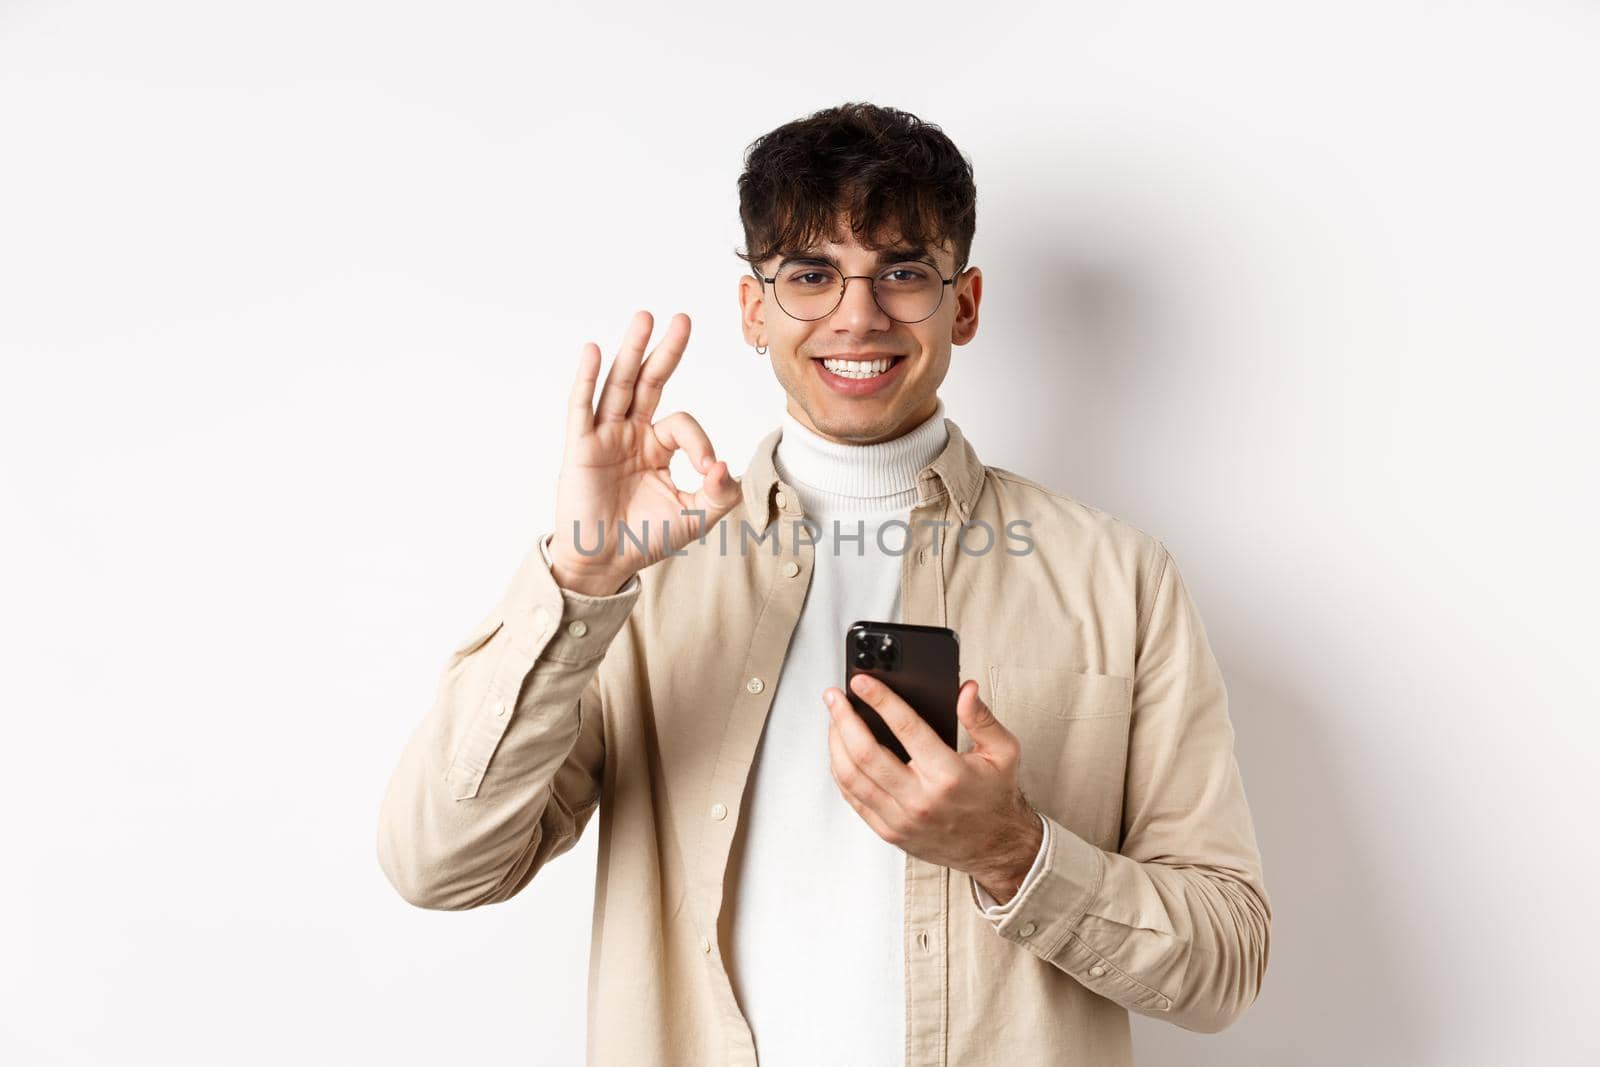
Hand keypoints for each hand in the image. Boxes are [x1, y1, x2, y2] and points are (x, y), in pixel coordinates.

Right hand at [550, 310, 741, 595]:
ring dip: (631, 350)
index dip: (700, 442)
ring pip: (619, 385)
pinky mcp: (580, 447)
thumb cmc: (646, 539)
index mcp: (657, 447)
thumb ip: (720, 493)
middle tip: (681, 318)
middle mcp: (630, 434)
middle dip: (665, 351)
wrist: (606, 563)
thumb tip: (724, 466)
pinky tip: (594, 351)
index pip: (682, 423)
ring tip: (644, 317)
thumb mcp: (696, 517)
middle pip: (649, 382)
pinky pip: (582, 407)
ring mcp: (604, 437)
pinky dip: (587, 378)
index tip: (708, 470)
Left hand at [822, 674, 1043, 901]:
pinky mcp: (890, 831)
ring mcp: (901, 818)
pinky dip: (840, 771)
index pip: (906, 727)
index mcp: (949, 774)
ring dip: (835, 743)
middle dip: (844, 718)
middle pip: (866, 753)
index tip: (862, 682)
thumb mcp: (1003, 752)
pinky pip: (853, 799)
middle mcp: (921, 799)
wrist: (995, 848)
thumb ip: (981, 718)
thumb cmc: (995, 796)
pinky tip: (839, 751)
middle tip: (834, 697)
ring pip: (852, 777)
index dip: (880, 699)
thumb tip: (965, 690)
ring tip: (833, 720)